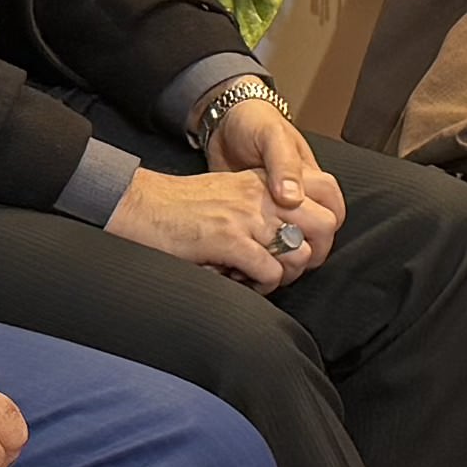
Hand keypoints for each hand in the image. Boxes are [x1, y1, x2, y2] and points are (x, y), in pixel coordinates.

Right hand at [110, 161, 322, 290]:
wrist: (140, 205)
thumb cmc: (180, 207)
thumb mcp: (230, 192)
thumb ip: (262, 205)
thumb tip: (291, 235)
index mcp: (264, 180)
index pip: (326, 191)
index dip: (325, 224)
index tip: (305, 243)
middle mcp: (262, 194)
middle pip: (325, 224)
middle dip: (313, 253)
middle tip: (288, 265)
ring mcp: (247, 216)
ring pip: (301, 254)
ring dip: (286, 273)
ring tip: (261, 275)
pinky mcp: (229, 240)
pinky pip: (271, 271)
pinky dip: (263, 285)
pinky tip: (244, 281)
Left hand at [201, 86, 347, 261]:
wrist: (222, 120)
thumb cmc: (253, 122)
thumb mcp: (271, 136)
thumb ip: (284, 165)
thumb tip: (293, 200)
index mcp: (310, 178)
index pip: (333, 211)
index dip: (326, 232)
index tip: (308, 247)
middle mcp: (297, 194)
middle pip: (317, 231)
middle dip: (305, 250)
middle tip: (285, 264)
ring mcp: (275, 204)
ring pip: (290, 237)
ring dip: (282, 253)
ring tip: (265, 264)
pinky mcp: (253, 211)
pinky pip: (264, 236)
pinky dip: (258, 248)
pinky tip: (245, 255)